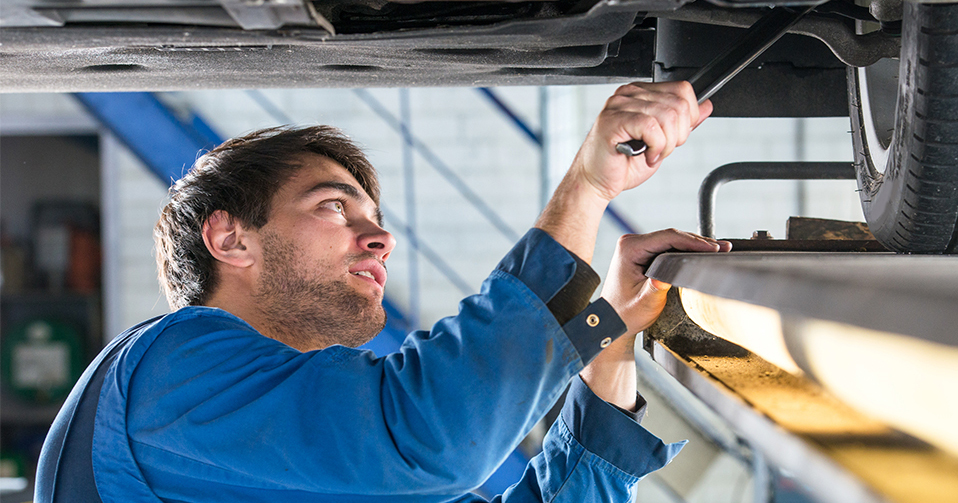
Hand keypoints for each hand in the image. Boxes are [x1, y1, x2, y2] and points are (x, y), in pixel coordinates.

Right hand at [570, 81, 711, 201]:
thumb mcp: (661, 142)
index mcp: (641, 94)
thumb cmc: (621, 164)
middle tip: (661, 150)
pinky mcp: (612, 120)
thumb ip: (682, 123)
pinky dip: (655, 146)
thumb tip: (705, 107)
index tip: (675, 138)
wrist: (595, 182)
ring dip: (666, 144)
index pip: (682, 90)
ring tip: (651, 154)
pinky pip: (651, 127)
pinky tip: (645, 154)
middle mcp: (629, 94)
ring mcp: (619, 105)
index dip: (689, 117)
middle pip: (679, 104)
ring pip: (668, 116)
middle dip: (678, 135)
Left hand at [579, 230, 729, 409]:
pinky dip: (685, 250)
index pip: (667, 238)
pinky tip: (701, 253)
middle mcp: (631, 243)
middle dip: (698, 242)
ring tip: (717, 249)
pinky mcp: (642, 253)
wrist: (613, 321)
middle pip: (671, 236)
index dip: (693, 242)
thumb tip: (667, 277)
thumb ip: (656, 288)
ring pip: (671, 240)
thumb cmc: (625, 313)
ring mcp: (636, 246)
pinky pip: (667, 247)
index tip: (712, 248)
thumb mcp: (644, 302)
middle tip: (722, 248)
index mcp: (629, 248)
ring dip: (693, 245)